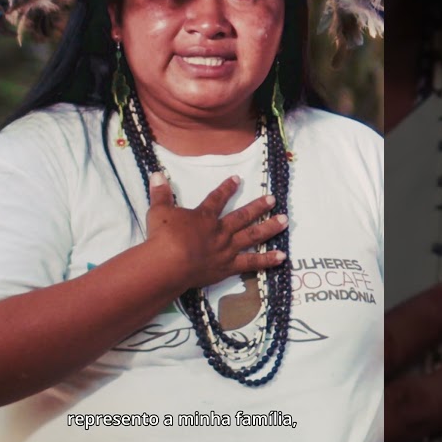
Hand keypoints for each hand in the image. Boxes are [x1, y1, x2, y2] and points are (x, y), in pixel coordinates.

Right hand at [146, 172, 287, 290]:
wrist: (169, 263)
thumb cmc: (163, 237)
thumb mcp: (158, 211)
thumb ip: (160, 194)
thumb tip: (156, 174)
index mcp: (204, 217)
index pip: (217, 199)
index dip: (227, 188)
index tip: (237, 179)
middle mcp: (220, 231)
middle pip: (242, 216)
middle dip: (258, 207)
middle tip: (273, 199)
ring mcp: (226, 249)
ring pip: (252, 236)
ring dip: (269, 228)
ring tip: (285, 221)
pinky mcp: (228, 267)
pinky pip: (251, 263)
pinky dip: (267, 260)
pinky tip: (282, 257)